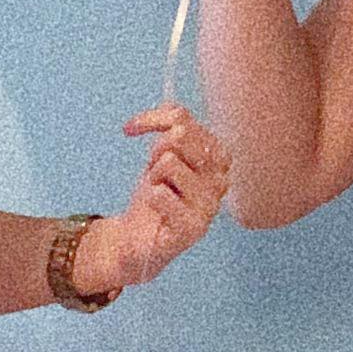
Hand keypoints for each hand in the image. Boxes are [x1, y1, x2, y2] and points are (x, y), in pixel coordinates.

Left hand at [81, 106, 229, 292]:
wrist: (137, 238)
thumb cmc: (154, 194)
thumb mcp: (161, 153)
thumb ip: (169, 125)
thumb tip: (168, 112)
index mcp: (217, 157)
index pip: (182, 118)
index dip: (153, 119)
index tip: (132, 129)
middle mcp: (220, 179)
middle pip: (180, 136)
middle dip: (155, 150)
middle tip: (153, 171)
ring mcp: (209, 205)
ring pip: (170, 162)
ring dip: (153, 177)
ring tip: (158, 192)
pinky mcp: (193, 228)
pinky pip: (161, 194)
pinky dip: (151, 197)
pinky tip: (157, 211)